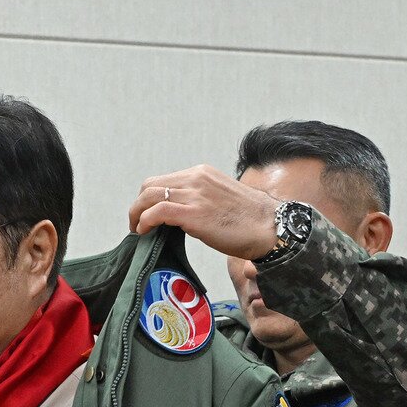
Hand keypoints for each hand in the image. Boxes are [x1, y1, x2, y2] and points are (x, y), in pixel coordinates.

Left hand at [128, 164, 278, 260]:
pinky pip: (157, 212)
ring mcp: (194, 194)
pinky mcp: (193, 213)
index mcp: (202, 173)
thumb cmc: (249, 220)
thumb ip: (200, 200)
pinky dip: (144, 221)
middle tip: (137, 224)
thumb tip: (180, 215)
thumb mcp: (221, 199)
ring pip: (149, 196)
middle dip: (138, 205)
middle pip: (151, 185)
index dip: (149, 198)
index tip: (147, 215)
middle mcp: (196, 179)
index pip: (164, 180)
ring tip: (137, 230)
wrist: (270, 227)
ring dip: (136, 214)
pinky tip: (144, 232)